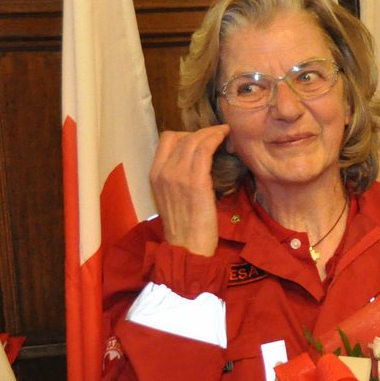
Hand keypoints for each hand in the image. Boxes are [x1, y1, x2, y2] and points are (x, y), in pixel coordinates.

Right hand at [150, 126, 228, 256]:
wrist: (187, 248)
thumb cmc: (184, 227)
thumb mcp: (171, 198)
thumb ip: (176, 178)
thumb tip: (193, 163)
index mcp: (154, 175)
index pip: (166, 140)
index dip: (185, 133)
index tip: (201, 138)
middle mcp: (163, 172)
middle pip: (181, 137)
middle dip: (201, 132)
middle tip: (217, 134)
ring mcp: (177, 176)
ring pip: (194, 140)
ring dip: (211, 132)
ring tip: (224, 133)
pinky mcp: (196, 182)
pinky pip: (205, 150)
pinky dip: (216, 139)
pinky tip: (225, 138)